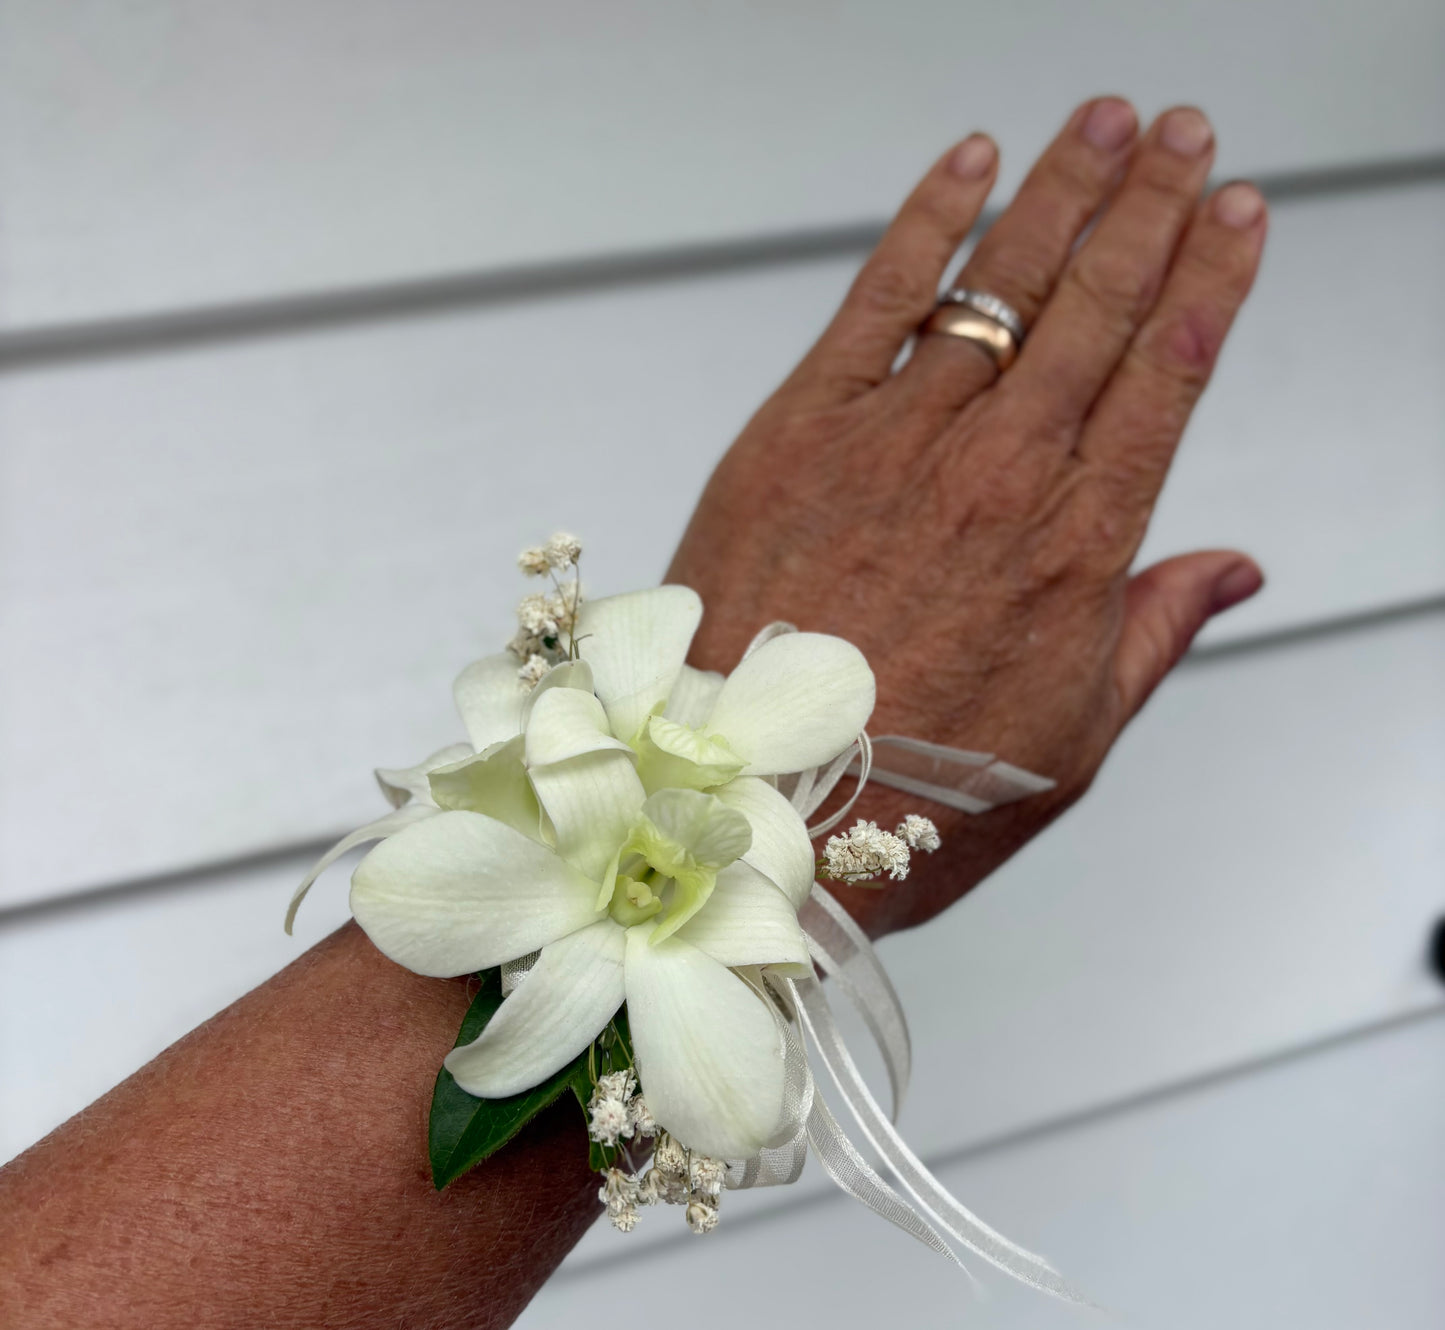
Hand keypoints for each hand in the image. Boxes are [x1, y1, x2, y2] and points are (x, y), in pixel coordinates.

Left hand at [668, 98, 1266, 936]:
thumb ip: (1150, 635)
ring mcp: (895, 445)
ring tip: (1108, 123)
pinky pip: (874, 301)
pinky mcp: (799, 432)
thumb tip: (1231, 569)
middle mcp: (996, 479)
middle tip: (1188, 136)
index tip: (1239, 219)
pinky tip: (973, 164)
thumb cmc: (916, 799)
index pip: (1167, 383)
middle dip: (1152, 210)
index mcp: (1075, 554)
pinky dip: (926, 225)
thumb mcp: (1069, 743)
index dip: (1211, 287)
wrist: (758, 812)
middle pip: (1098, 313)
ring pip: (1001, 290)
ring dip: (1062, 194)